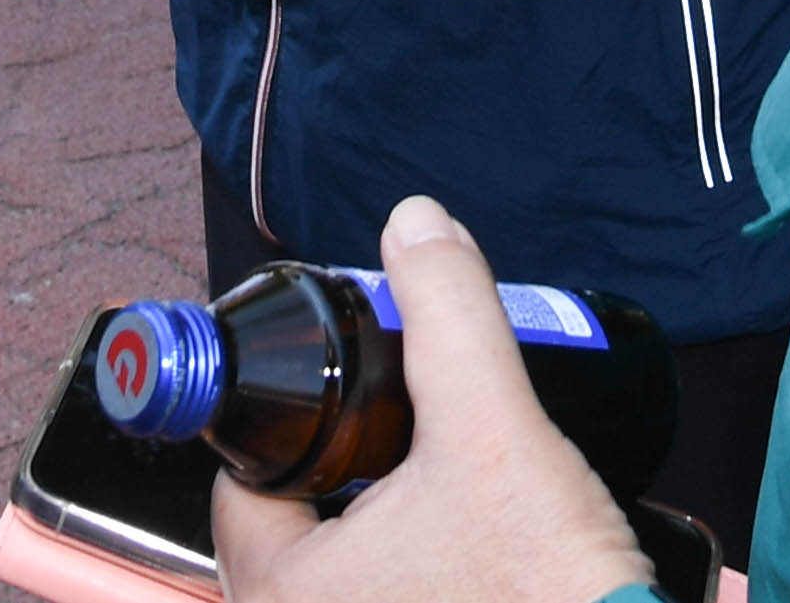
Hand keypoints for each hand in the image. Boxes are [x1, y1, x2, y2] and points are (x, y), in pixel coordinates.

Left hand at [209, 199, 646, 602]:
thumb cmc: (546, 592)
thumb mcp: (495, 430)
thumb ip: (449, 316)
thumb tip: (415, 224)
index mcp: (281, 596)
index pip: (243, 482)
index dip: (291, 417)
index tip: (346, 388)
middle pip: (295, 521)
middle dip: (345, 462)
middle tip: (401, 422)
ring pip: (346, 567)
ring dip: (382, 516)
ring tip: (439, 470)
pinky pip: (390, 598)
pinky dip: (416, 566)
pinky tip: (467, 536)